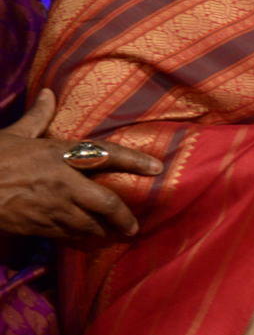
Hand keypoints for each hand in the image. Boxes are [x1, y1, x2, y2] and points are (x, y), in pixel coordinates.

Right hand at [0, 89, 163, 237]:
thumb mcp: (13, 134)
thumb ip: (37, 116)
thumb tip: (49, 92)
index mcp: (57, 153)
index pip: (106, 155)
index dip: (134, 161)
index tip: (157, 168)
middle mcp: (60, 181)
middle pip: (104, 202)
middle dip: (122, 216)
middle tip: (134, 226)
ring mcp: (49, 207)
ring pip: (87, 224)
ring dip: (103, 231)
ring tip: (115, 236)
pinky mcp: (35, 226)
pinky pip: (65, 235)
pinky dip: (79, 239)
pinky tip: (87, 242)